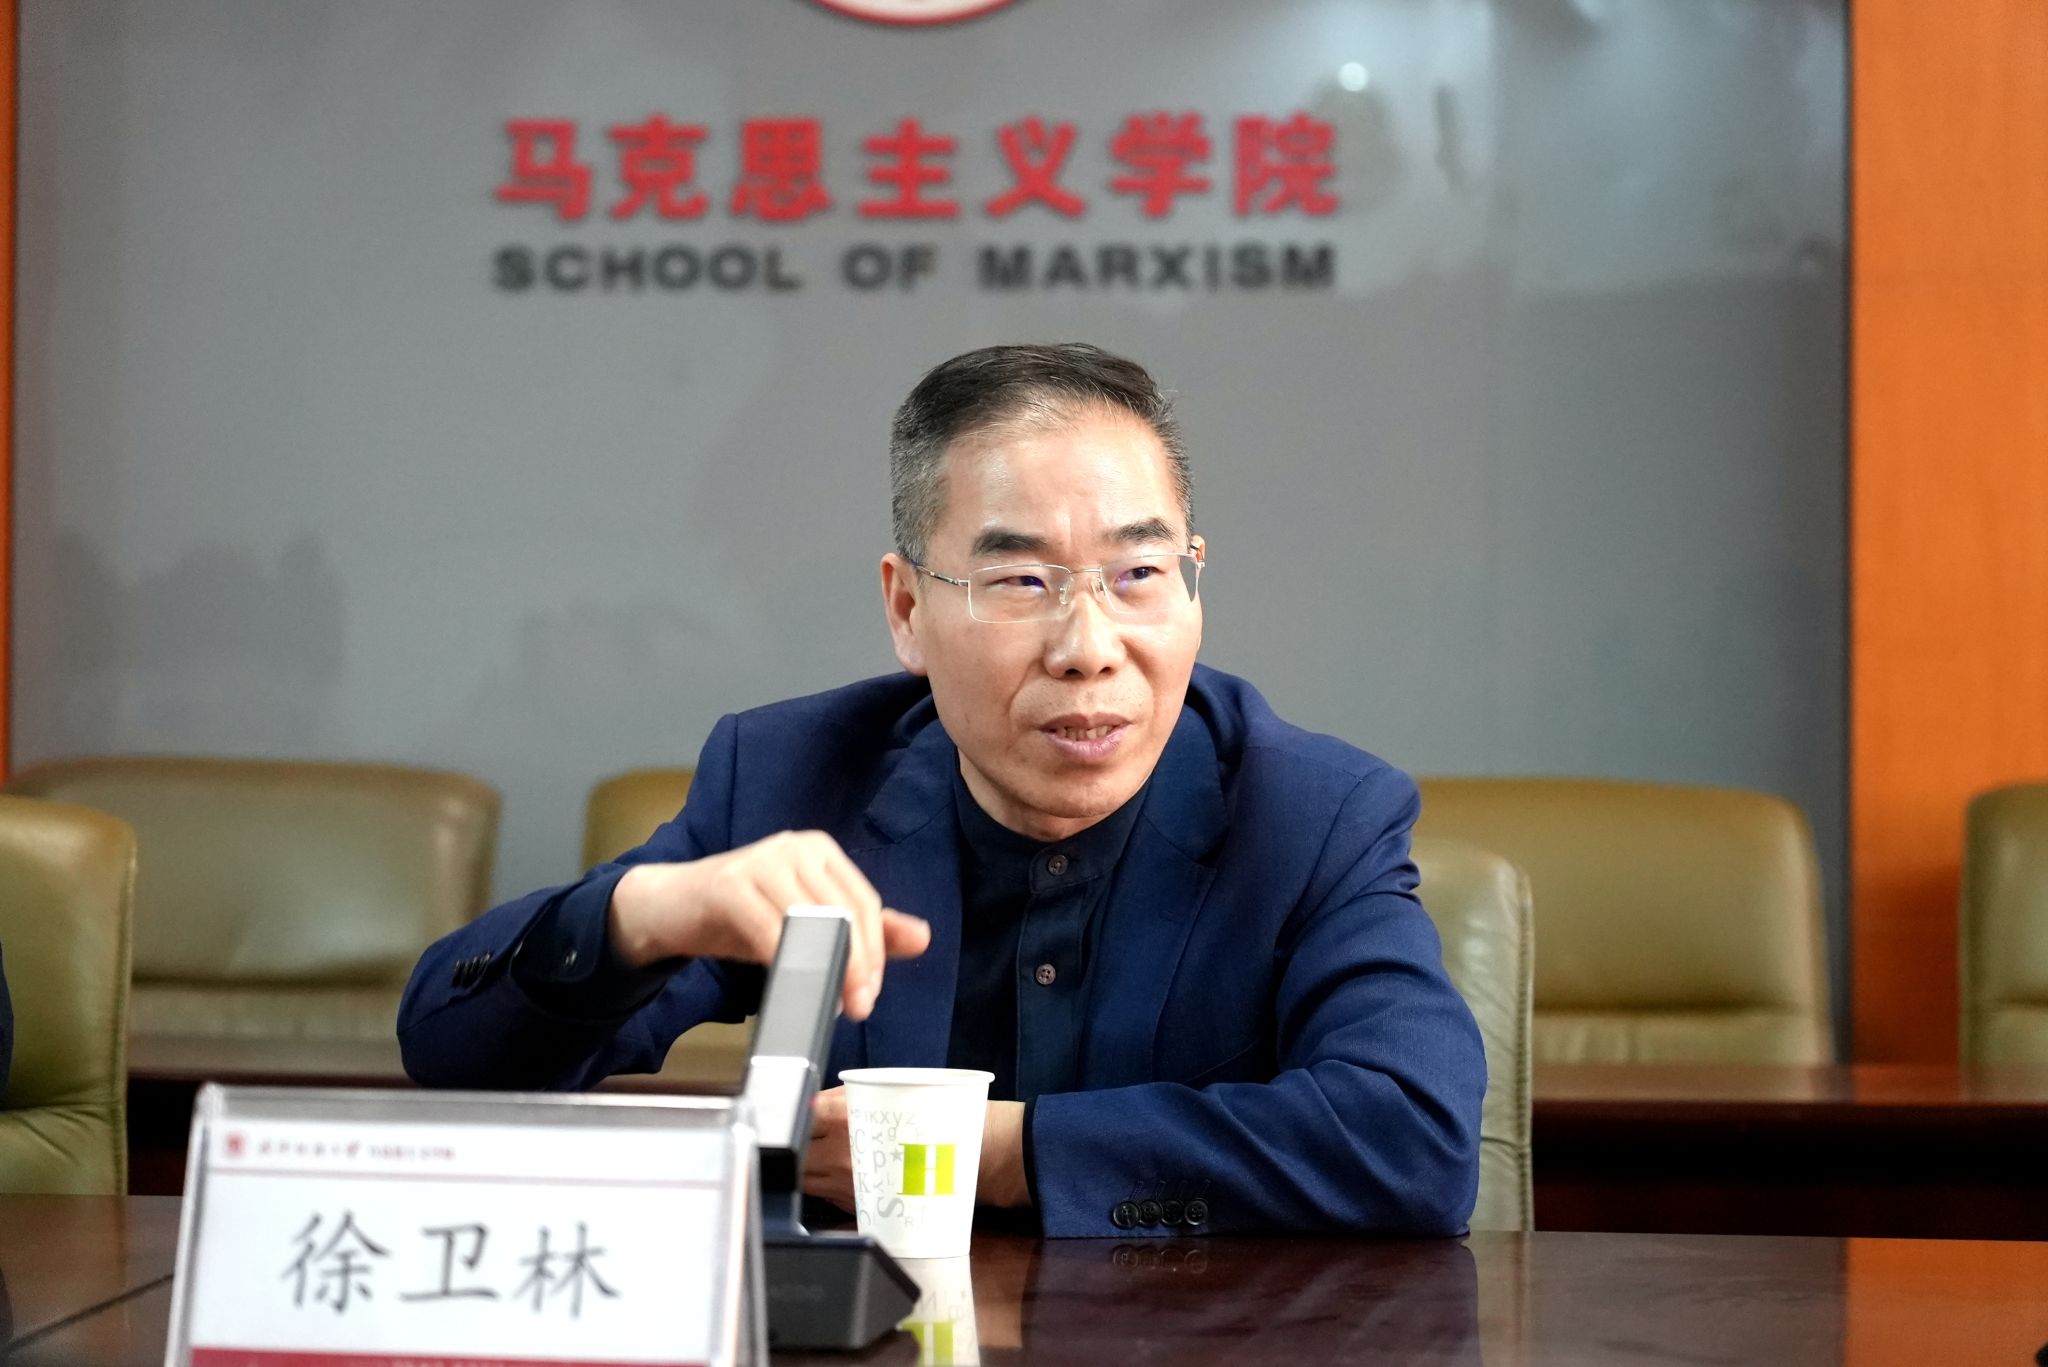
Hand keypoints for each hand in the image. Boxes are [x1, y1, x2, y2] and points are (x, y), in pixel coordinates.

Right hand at [606, 830, 930, 1018]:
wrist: (668, 908)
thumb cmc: (740, 916)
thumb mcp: (804, 922)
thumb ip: (861, 929)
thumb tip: (922, 937)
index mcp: (821, 851)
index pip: (864, 903)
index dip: (874, 952)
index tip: (871, 994)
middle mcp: (795, 847)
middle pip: (842, 911)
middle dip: (856, 964)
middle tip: (857, 1006)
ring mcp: (761, 860)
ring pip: (810, 919)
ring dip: (824, 967)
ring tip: (829, 1003)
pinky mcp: (729, 883)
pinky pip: (768, 927)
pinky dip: (783, 960)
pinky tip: (788, 984)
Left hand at [803, 1088, 1032, 1210]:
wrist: (973, 1155)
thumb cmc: (934, 1118)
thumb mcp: (887, 1091)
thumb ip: (846, 1097)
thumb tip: (814, 1104)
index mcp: (848, 1119)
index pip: (803, 1115)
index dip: (800, 1111)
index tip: (803, 1110)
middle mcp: (843, 1156)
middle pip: (798, 1153)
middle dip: (801, 1141)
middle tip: (811, 1133)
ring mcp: (849, 1186)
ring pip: (807, 1179)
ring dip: (810, 1164)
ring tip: (824, 1151)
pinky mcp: (860, 1207)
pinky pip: (827, 1196)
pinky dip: (827, 1183)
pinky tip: (842, 1170)